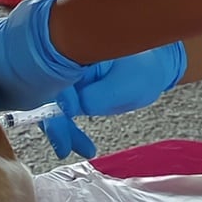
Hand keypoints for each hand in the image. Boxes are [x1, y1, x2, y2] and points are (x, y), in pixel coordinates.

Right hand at [40, 43, 186, 159]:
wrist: (153, 69)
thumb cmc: (142, 71)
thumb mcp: (125, 84)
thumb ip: (97, 96)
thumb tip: (70, 108)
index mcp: (75, 52)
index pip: (54, 79)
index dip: (52, 103)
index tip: (60, 125)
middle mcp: (67, 64)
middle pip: (49, 94)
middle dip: (55, 123)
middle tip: (64, 147)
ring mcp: (68, 78)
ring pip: (54, 106)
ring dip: (64, 131)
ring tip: (84, 149)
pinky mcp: (72, 92)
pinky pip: (64, 111)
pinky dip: (71, 130)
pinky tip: (85, 147)